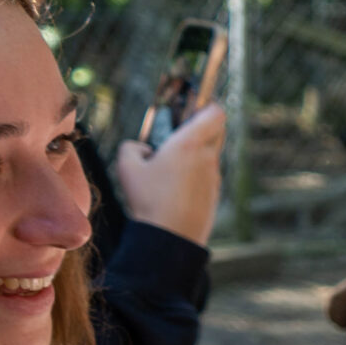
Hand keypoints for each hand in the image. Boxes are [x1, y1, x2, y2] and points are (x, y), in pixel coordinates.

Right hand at [112, 103, 225, 245]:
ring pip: (212, 155)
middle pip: (218, 131)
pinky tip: (177, 188)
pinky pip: (209, 176)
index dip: (208, 106)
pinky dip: (197, 175)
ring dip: (198, 153)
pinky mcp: (215, 195)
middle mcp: (208, 158)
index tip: (193, 108)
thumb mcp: (127, 167)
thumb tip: (144, 148)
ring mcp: (215, 178)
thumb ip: (131, 147)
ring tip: (172, 166)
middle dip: (204, 127)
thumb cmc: (148, 200)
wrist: (170, 238)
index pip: (216, 112)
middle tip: (181, 134)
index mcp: (190, 143)